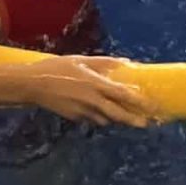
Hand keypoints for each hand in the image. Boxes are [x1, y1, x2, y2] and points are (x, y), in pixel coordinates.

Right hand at [28, 56, 153, 126]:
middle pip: (119, 114)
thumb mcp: (81, 60)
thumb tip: (126, 62)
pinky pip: (93, 119)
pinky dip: (99, 117)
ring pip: (107, 119)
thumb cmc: (57, 68)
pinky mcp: (76, 118)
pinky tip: (100, 112)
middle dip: (134, 120)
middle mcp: (93, 100)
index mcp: (96, 84)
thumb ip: (105, 63)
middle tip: (147, 124)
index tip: (153, 106)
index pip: (124, 95)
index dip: (140, 102)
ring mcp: (84, 111)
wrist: (32, 85)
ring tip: (127, 119)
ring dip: (116, 119)